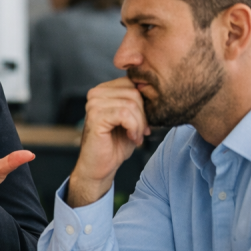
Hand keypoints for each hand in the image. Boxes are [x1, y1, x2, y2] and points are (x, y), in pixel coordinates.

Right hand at [67, 78, 149, 207]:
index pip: (133, 83)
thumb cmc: (115, 144)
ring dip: (140, 123)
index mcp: (103, 90)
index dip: (144, 103)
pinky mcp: (95, 117)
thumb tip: (156, 92)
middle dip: (144, 114)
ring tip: (136, 136)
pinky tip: (132, 137)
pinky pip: (124, 114)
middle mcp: (95, 93)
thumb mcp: (131, 119)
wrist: (100, 167)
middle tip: (142, 131)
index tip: (144, 122)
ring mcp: (94, 104)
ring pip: (131, 103)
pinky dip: (133, 128)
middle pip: (134, 92)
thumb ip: (138, 103)